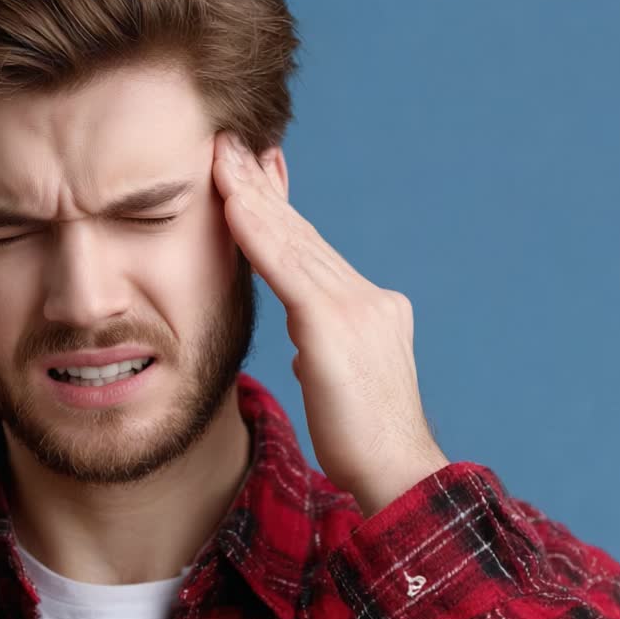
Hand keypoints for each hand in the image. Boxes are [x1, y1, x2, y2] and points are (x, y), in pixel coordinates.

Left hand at [211, 131, 447, 516]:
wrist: (398, 475)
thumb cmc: (364, 441)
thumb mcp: (337, 383)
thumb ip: (324, 352)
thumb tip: (306, 348)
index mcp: (370, 309)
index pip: (311, 249)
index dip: (277, 208)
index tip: (250, 172)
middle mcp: (369, 298)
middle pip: (301, 233)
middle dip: (261, 185)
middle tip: (227, 143)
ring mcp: (357, 309)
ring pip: (292, 242)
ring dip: (251, 196)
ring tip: (221, 158)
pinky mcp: (335, 327)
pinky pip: (287, 271)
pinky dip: (258, 234)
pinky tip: (233, 205)